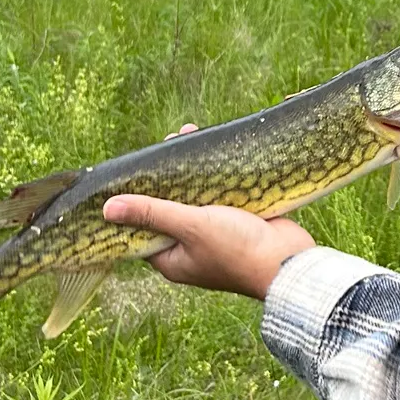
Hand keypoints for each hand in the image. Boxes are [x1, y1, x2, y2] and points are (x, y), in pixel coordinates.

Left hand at [103, 126, 315, 299]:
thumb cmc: (238, 251)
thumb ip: (152, 213)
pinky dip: (215, 177)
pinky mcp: (239, 223)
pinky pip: (220, 197)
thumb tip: (108, 208)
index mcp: (172, 260)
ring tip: (186, 137)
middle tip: (162, 147)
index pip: (141, 229)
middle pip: (168, 209)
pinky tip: (211, 151)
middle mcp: (191, 250)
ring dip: (190, 172)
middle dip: (165, 179)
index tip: (129, 173)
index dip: (133, 201)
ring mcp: (216, 236)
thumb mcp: (191, 227)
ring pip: (195, 199)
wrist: (291, 263)